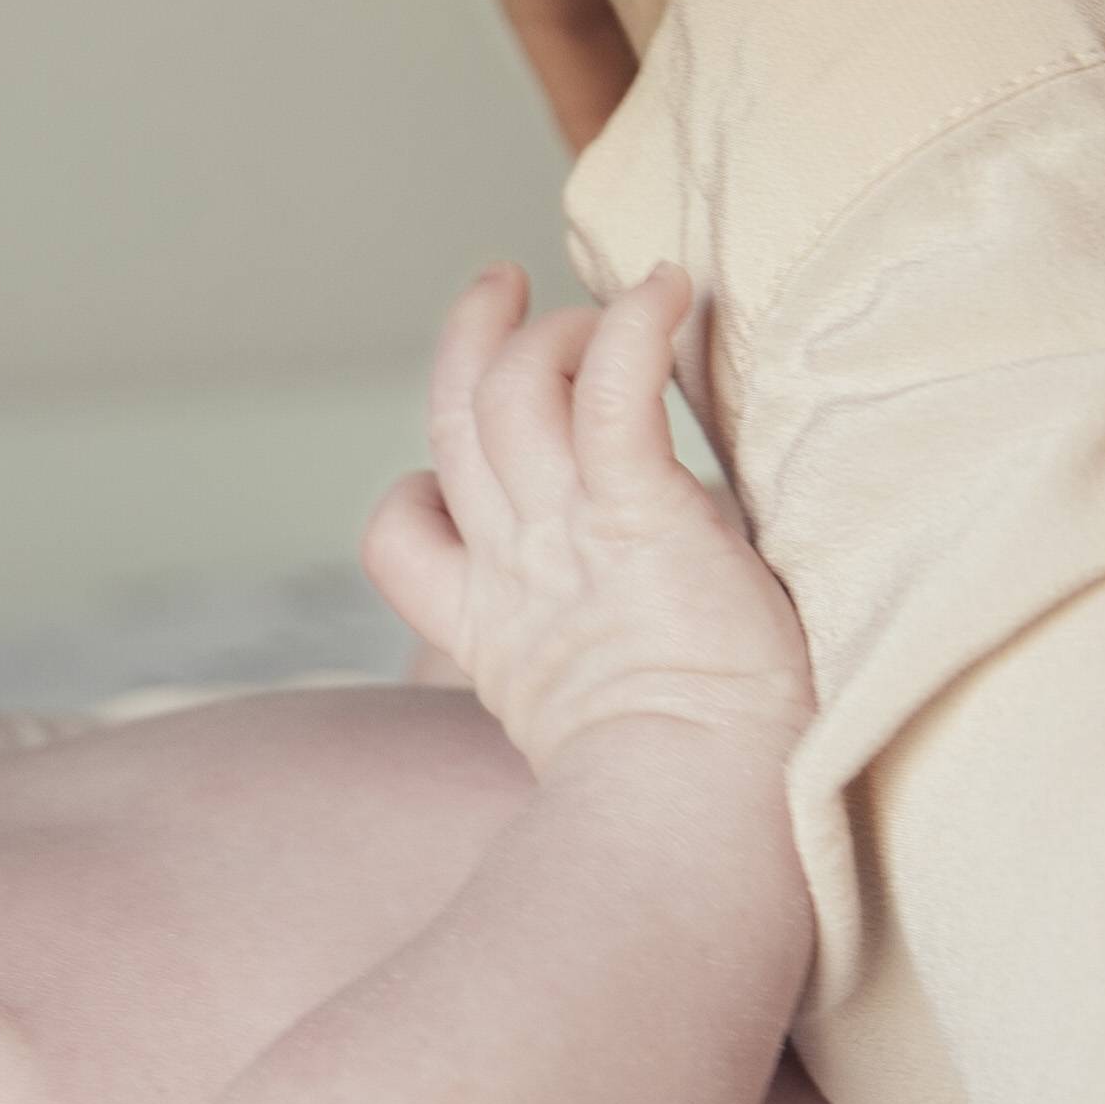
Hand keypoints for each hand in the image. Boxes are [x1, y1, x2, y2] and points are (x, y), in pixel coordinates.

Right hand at [361, 265, 809, 770]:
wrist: (700, 819)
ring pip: (513, 391)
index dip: (422, 480)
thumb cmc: (682, 796)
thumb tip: (637, 666)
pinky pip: (613, 392)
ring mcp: (568, 538)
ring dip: (551, 329)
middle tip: (500, 283)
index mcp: (490, 630)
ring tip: (616, 303)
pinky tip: (669, 287)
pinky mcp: (642, 515)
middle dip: (466, 339)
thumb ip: (589, 677)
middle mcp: (515, 570)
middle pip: (452, 424)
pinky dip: (630, 327)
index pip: (404, 532)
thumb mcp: (593, 725)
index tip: (483, 458)